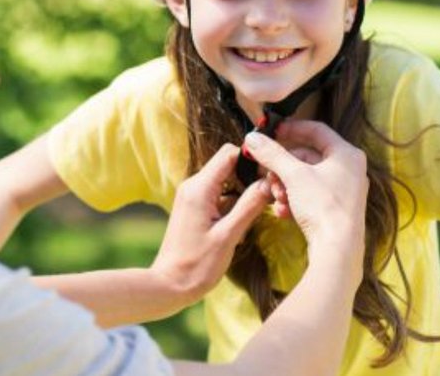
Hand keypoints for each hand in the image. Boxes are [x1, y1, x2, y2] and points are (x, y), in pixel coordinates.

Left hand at [151, 143, 271, 300]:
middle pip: (228, 165)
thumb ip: (248, 206)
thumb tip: (267, 182)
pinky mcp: (194, 207)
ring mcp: (192, 196)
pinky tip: (242, 224)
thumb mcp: (228, 235)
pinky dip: (233, 204)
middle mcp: (193, 186)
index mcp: (199, 188)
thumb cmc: (197, 264)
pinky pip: (218, 195)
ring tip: (261, 210)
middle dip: (250, 176)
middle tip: (270, 196)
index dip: (251, 160)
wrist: (170, 284)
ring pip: (225, 181)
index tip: (270, 174)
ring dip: (243, 192)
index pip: (228, 154)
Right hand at [243, 120, 367, 251]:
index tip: (271, 134)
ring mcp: (343, 189)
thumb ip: (272, 153)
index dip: (291, 129)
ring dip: (285, 185)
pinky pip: (310, 195)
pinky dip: (294, 199)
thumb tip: (252, 138)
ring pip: (305, 178)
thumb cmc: (323, 206)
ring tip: (275, 196)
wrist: (337, 249)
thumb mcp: (293, 175)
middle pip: (307, 157)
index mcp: (346, 154)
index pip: (316, 130)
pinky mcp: (336, 208)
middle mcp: (349, 169)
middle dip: (282, 167)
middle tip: (267, 174)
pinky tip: (282, 210)